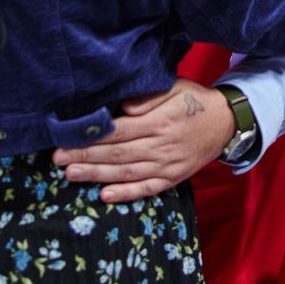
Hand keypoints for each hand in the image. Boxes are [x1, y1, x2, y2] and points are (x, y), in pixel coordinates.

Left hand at [53, 78, 234, 203]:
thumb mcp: (174, 87)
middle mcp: (161, 146)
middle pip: (117, 154)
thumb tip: (124, 109)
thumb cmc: (194, 101)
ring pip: (127, 173)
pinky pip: (147, 189)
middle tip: (58, 160)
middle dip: (85, 157)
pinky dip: (126, 194)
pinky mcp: (173, 178)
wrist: (226, 123)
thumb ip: (149, 97)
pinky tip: (105, 196)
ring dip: (97, 176)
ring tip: (71, 175)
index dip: (90, 138)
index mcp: (159, 122)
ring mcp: (167, 166)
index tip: (66, 140)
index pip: (117, 132)